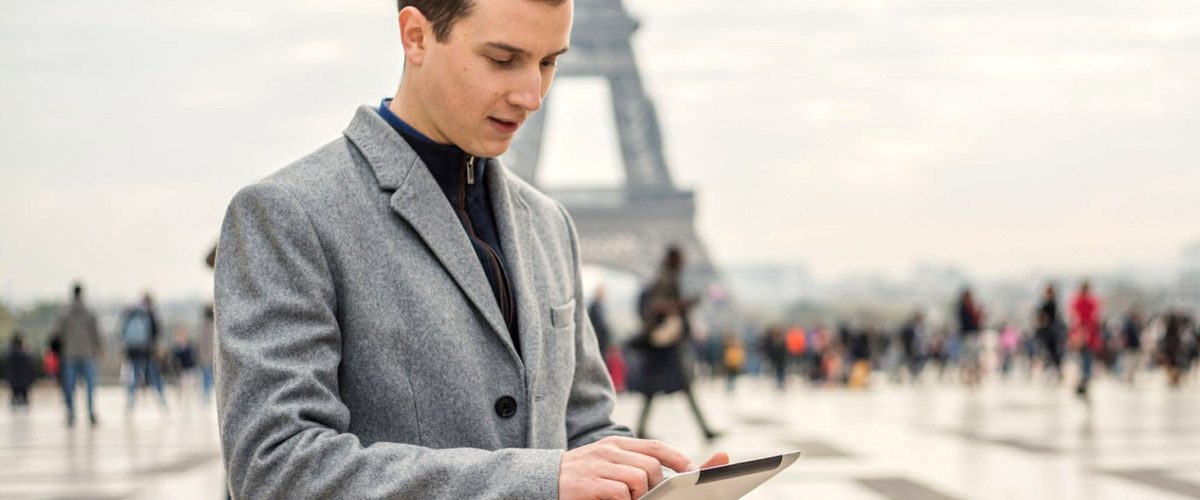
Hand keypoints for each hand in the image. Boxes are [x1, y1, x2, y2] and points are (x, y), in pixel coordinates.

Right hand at [558, 436, 722, 498]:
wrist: (542, 481)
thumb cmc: (579, 477)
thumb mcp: (606, 462)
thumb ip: (631, 463)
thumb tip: (661, 473)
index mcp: (615, 444)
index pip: (655, 446)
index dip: (678, 458)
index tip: (693, 471)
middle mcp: (609, 451)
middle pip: (652, 466)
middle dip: (658, 486)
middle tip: (649, 497)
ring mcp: (599, 466)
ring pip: (640, 479)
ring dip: (640, 496)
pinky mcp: (590, 484)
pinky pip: (621, 493)